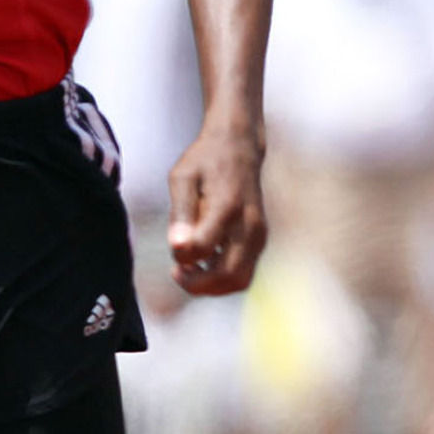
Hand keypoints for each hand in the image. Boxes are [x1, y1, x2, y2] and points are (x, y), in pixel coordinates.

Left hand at [167, 122, 266, 296]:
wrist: (239, 148)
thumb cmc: (204, 162)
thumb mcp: (183, 177)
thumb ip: (180, 213)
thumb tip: (177, 247)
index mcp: (227, 206)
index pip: (203, 248)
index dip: (182, 257)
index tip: (173, 246)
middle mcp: (249, 224)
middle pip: (227, 276)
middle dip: (197, 284)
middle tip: (177, 272)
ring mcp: (259, 235)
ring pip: (239, 281)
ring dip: (211, 285)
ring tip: (190, 269)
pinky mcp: (260, 241)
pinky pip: (244, 273)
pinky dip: (222, 278)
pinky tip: (204, 261)